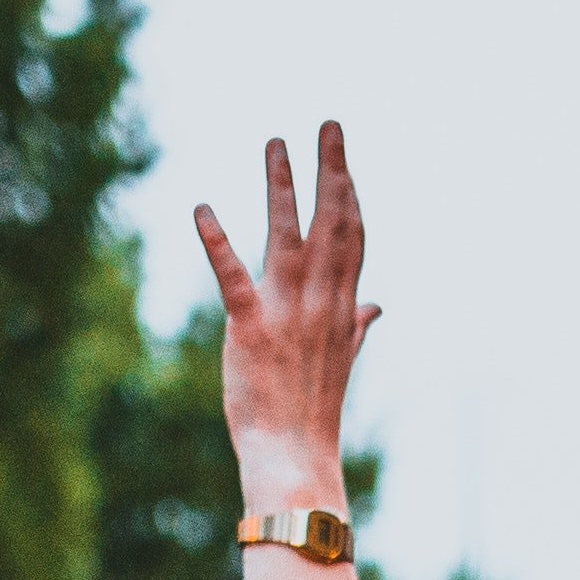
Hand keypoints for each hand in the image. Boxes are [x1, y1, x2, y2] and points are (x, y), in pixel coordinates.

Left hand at [194, 123, 377, 508]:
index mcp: (341, 307)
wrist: (294, 455)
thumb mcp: (342, 360)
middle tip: (329, 124)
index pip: (353, 239)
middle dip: (332, 170)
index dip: (350, 194)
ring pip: (288, 236)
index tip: (344, 158)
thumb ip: (357, 325)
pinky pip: (232, 277)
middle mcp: (321, 302)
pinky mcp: (249, 328)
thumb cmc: (313, 411)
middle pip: (332, 223)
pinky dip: (217, 241)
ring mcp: (287, 312)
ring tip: (274, 143)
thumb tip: (377, 307)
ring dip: (281, 187)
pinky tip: (202, 208)